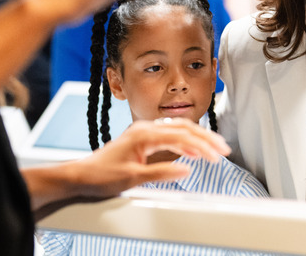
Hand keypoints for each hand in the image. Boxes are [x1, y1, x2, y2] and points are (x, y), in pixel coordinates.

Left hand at [67, 118, 230, 199]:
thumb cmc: (101, 176)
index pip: (181, 136)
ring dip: (198, 138)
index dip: (202, 145)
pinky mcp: (143, 138)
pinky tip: (193, 150)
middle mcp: (145, 128)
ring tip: (214, 149)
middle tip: (223, 149)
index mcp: (144, 134)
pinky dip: (185, 141)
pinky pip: (170, 134)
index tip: (216, 156)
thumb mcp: (132, 178)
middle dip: (206, 138)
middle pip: (184, 127)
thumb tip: (186, 169)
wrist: (81, 175)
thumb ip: (161, 172)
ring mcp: (144, 132)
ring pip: (178, 129)